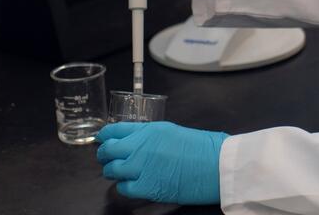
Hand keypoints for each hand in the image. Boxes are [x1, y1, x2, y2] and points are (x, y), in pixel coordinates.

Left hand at [96, 121, 227, 204]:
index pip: (115, 130)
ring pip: (112, 170)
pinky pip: (123, 188)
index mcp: (149, 130)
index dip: (104, 135)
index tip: (102, 139)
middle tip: (106, 157)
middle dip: (104, 154)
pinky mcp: (146, 187)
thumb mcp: (172, 132)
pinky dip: (124, 187)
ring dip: (113, 171)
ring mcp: (142, 167)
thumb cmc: (202, 148)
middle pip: (108, 150)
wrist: (216, 165)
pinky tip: (131, 184)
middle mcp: (141, 146)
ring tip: (120, 172)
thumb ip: (150, 136)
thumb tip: (136, 142)